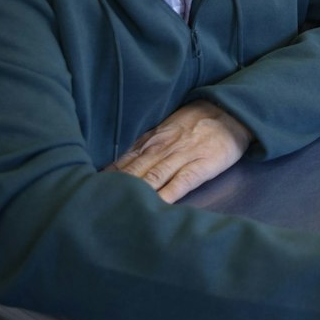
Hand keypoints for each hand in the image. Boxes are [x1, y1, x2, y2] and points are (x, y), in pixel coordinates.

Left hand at [109, 99, 251, 203]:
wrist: (232, 111)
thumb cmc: (198, 122)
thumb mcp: (167, 127)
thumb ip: (144, 146)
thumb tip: (117, 165)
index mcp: (151, 140)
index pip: (122, 162)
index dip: (105, 178)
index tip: (87, 192)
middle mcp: (161, 148)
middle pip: (133, 172)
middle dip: (113, 189)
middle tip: (95, 205)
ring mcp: (181, 157)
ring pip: (152, 177)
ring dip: (134, 192)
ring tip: (117, 208)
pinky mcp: (201, 165)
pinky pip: (181, 183)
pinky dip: (167, 195)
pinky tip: (156, 207)